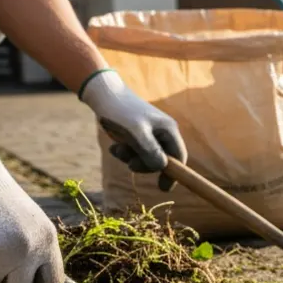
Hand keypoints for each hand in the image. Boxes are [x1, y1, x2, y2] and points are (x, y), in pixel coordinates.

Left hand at [78, 69, 186, 190]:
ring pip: (146, 157)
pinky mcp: (139, 133)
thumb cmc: (120, 111)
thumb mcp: (135, 132)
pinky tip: (115, 146)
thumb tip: (162, 167)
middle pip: (161, 160)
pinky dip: (126, 152)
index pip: (179, 157)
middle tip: (128, 163)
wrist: (103, 93)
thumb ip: (149, 150)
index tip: (163, 189)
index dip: (174, 174)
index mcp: (169, 129)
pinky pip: (136, 151)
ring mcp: (151, 133)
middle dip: (143, 164)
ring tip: (116, 149)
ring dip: (131, 158)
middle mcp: (163, 131)